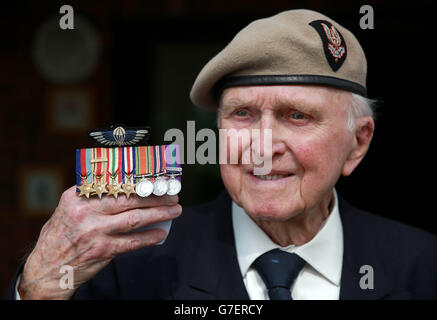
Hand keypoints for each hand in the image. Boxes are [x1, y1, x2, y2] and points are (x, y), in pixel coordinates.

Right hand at [18, 185, 181, 298]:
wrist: (45, 269)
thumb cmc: (60, 235)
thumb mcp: (69, 208)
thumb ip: (93, 196)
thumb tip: (127, 187)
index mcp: (78, 196)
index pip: (113, 182)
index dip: (138, 179)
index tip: (156, 176)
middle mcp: (86, 211)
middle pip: (129, 199)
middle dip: (155, 195)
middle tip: (173, 193)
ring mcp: (94, 231)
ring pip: (134, 218)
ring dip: (159, 214)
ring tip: (175, 210)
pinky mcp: (102, 250)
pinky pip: (132, 242)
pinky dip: (149, 237)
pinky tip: (161, 232)